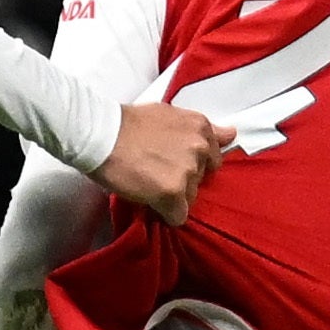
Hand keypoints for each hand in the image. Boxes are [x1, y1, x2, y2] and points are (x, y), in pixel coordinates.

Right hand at [90, 97, 226, 223]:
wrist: (99, 133)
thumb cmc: (126, 122)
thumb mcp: (170, 114)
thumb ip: (199, 128)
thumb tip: (231, 133)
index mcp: (201, 128)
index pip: (212, 159)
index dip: (191, 163)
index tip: (172, 163)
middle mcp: (200, 149)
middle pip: (200, 179)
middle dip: (182, 179)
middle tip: (155, 171)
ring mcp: (188, 172)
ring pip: (188, 198)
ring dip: (171, 195)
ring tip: (147, 183)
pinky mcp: (172, 194)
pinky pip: (177, 216)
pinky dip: (165, 213)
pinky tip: (148, 201)